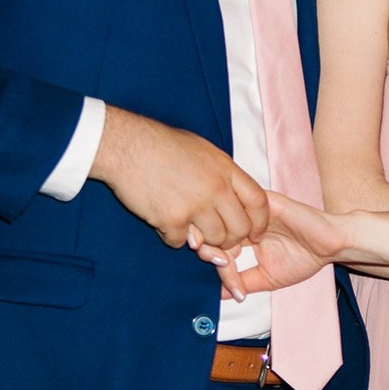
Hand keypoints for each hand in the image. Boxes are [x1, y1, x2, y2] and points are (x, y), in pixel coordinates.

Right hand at [89, 106, 267, 251]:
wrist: (128, 145)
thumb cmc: (163, 145)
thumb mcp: (204, 151)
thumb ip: (221, 175)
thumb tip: (231, 200)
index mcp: (226, 170)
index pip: (259, 201)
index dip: (260, 222)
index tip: (256, 232)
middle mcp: (215, 188)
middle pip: (240, 228)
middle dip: (232, 239)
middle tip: (219, 238)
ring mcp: (195, 205)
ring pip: (215, 241)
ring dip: (204, 241)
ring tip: (190, 226)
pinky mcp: (171, 220)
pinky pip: (181, 243)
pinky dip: (173, 237)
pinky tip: (164, 220)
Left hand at [197, 191, 346, 297]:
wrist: (331, 246)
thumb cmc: (304, 258)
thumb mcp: (267, 278)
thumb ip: (242, 282)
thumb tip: (216, 295)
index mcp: (243, 235)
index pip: (216, 244)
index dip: (212, 262)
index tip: (220, 285)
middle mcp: (245, 220)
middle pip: (214, 228)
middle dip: (209, 248)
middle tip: (218, 267)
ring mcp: (254, 210)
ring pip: (224, 217)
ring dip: (221, 238)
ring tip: (225, 258)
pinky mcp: (267, 201)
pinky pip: (244, 205)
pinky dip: (240, 225)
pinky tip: (247, 242)